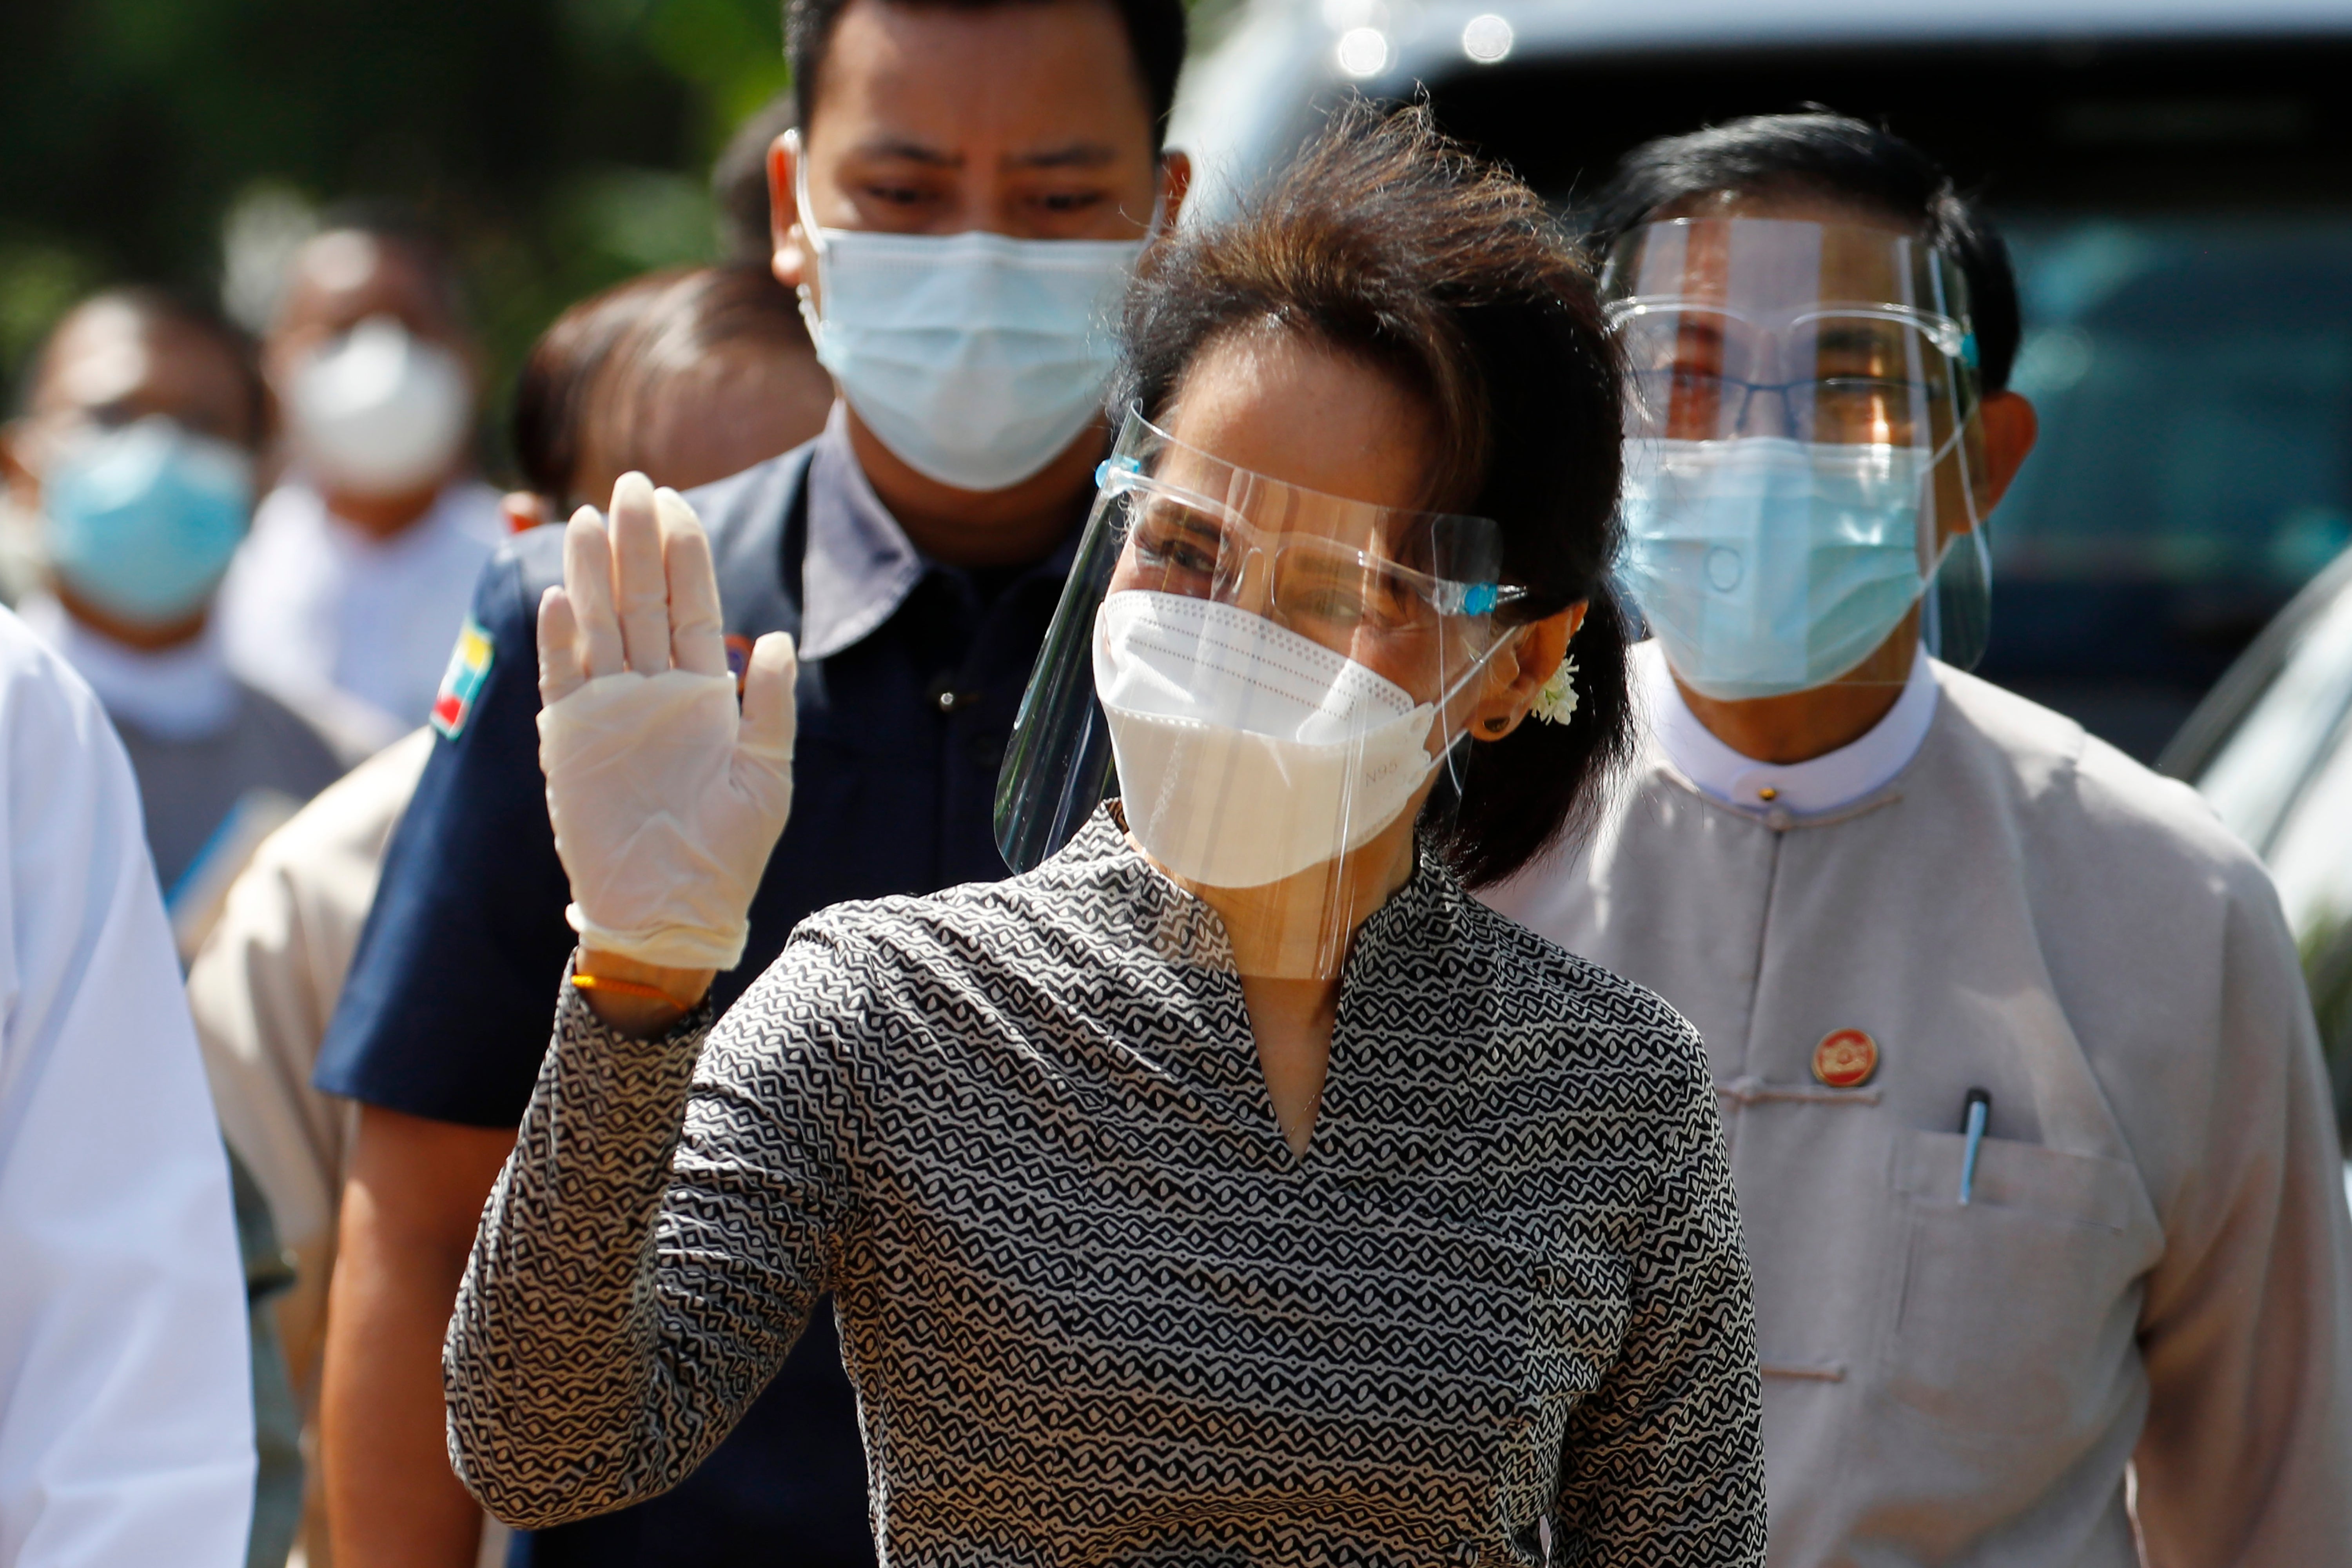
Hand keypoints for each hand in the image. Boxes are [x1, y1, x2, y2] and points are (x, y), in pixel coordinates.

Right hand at [535, 472, 796, 988]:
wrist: (674, 912)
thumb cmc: (727, 853)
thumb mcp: (768, 777)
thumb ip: (771, 705)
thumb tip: (778, 636)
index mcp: (702, 693)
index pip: (690, 606)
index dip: (684, 554)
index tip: (677, 502)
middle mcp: (651, 691)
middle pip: (640, 600)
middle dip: (635, 542)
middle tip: (631, 483)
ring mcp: (607, 711)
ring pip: (599, 625)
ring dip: (591, 572)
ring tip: (587, 518)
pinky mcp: (569, 741)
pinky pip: (561, 679)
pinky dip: (560, 640)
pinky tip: (561, 598)